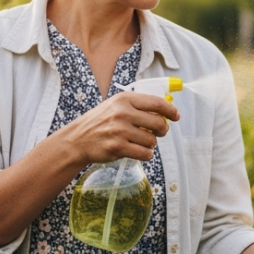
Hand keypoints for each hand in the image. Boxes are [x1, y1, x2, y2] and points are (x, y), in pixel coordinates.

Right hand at [59, 92, 179, 164]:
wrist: (77, 139)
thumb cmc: (99, 122)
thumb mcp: (115, 106)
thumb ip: (137, 107)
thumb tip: (165, 112)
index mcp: (124, 99)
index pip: (156, 103)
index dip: (170, 110)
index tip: (176, 116)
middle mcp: (123, 113)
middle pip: (159, 123)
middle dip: (162, 130)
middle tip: (158, 133)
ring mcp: (120, 131)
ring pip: (152, 141)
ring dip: (150, 144)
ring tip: (139, 142)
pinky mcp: (118, 147)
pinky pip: (145, 154)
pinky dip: (145, 155)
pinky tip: (137, 151)